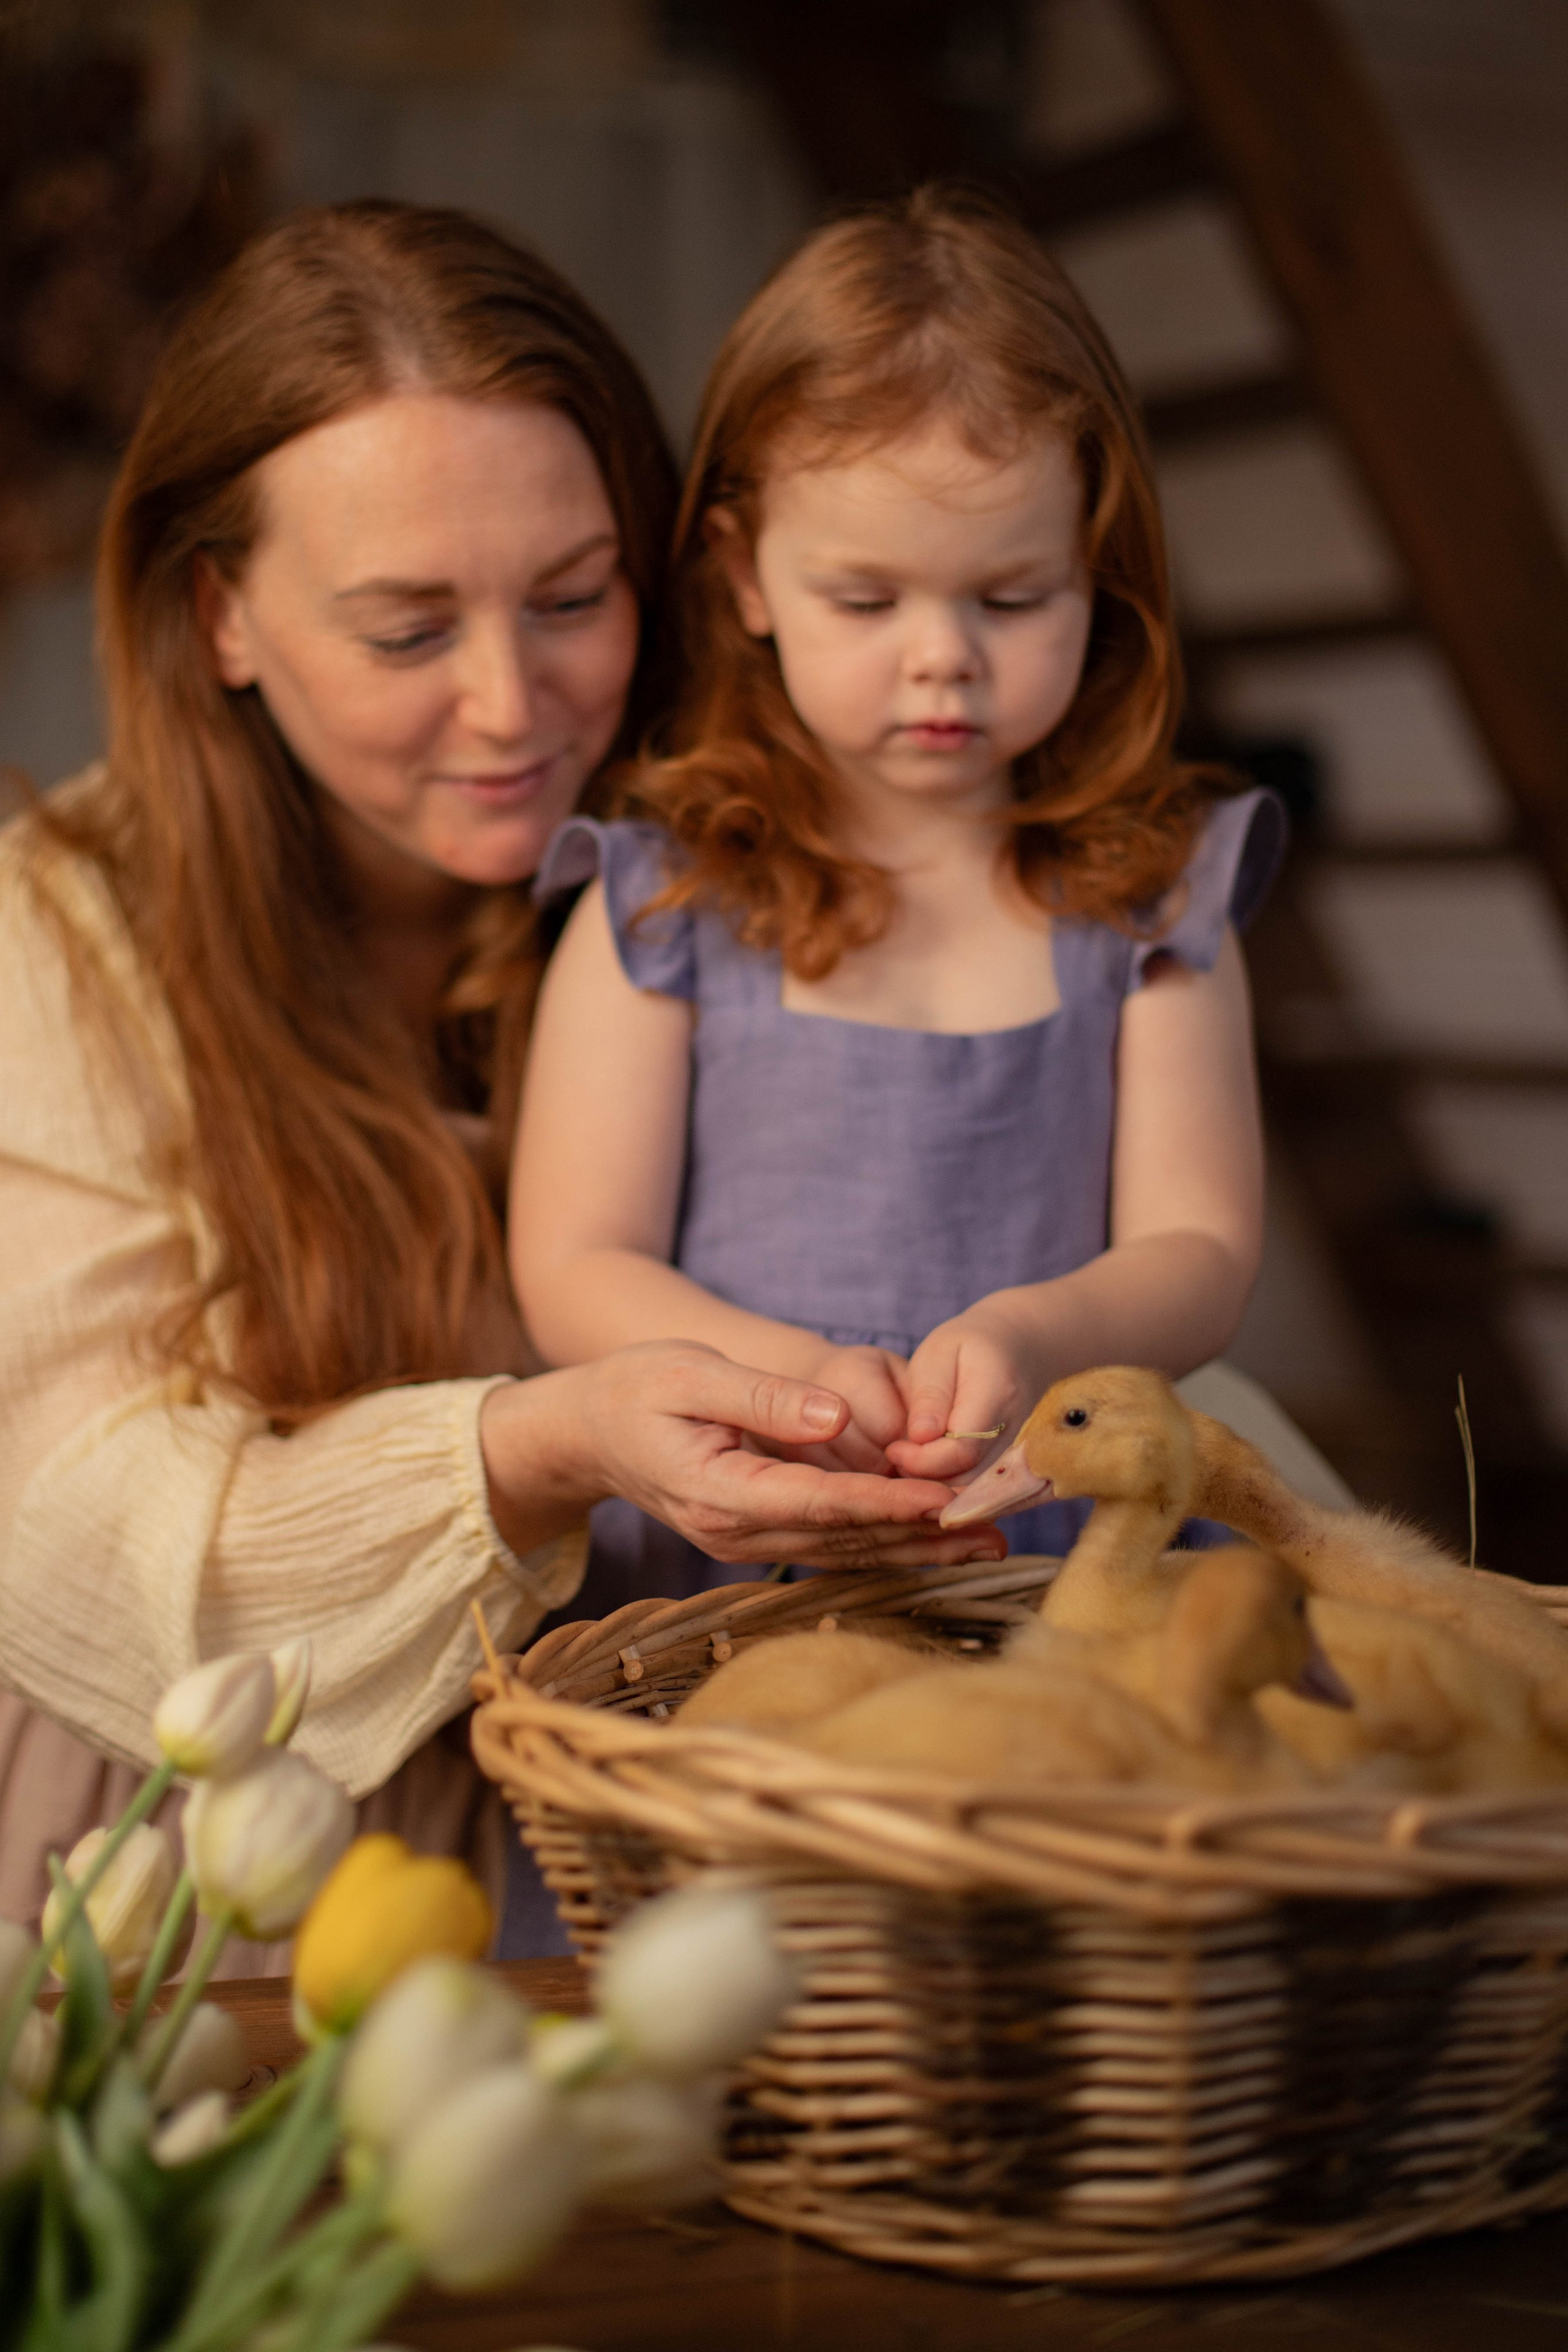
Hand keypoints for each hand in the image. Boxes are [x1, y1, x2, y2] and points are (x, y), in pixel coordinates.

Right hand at [482, 1342, 1006, 1571]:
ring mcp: (746, 1542)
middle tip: (995, 1530)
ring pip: (844, 1551)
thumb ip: (764, 1398)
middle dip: (920, 1535)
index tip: (944, 1496)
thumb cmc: (636, 1388)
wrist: (588, 1431)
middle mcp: (736, 1532)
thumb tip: (834, 1416)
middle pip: (844, 1539)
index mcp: (720, 1491)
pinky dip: (886, 1544)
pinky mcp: (758, 1536)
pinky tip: (934, 1541)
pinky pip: (830, 1547)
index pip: (819, 1502)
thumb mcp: (690, 1373)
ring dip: (915, 1550)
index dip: (884, 1501)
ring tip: (986, 1545)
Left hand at [883, 1306, 1043, 1488]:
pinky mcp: (1015, 1461)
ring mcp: (1020, 1449)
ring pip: (975, 1488)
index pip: (961, 1449)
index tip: (894, 1447)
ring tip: (913, 1455)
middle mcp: (1016, 1429)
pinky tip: (934, 1462)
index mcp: (997, 1394)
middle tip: (898, 1453)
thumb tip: (921, 1437)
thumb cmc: (970, 1346)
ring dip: (937, 1481)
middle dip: (925, 1475)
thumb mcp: (939, 1354)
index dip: (921, 1459)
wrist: (1019, 1347)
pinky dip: (954, 1481)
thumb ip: (930, 1396)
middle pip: (968, 1477)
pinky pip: (983, 1486)